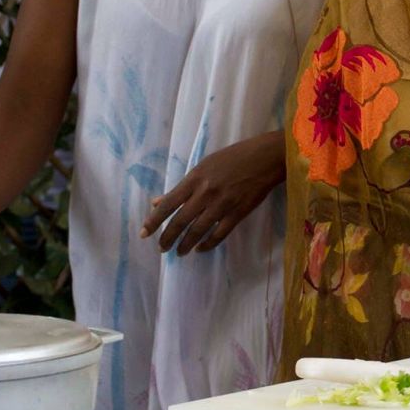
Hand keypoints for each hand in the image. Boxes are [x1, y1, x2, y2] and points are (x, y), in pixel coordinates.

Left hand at [140, 133, 284, 254]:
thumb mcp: (204, 165)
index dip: (154, 221)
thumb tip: (158, 202)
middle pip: (180, 221)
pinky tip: (201, 248)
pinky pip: (219, 234)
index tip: (144, 233)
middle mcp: (205, 193)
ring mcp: (222, 204)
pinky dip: (208, 244)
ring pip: (198, 231)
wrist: (266, 158)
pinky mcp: (238, 213)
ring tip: (180, 252)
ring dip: (186, 244)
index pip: (168, 204)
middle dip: (168, 237)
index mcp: (195, 179)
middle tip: (162, 248)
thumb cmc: (234, 157)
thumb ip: (182, 186)